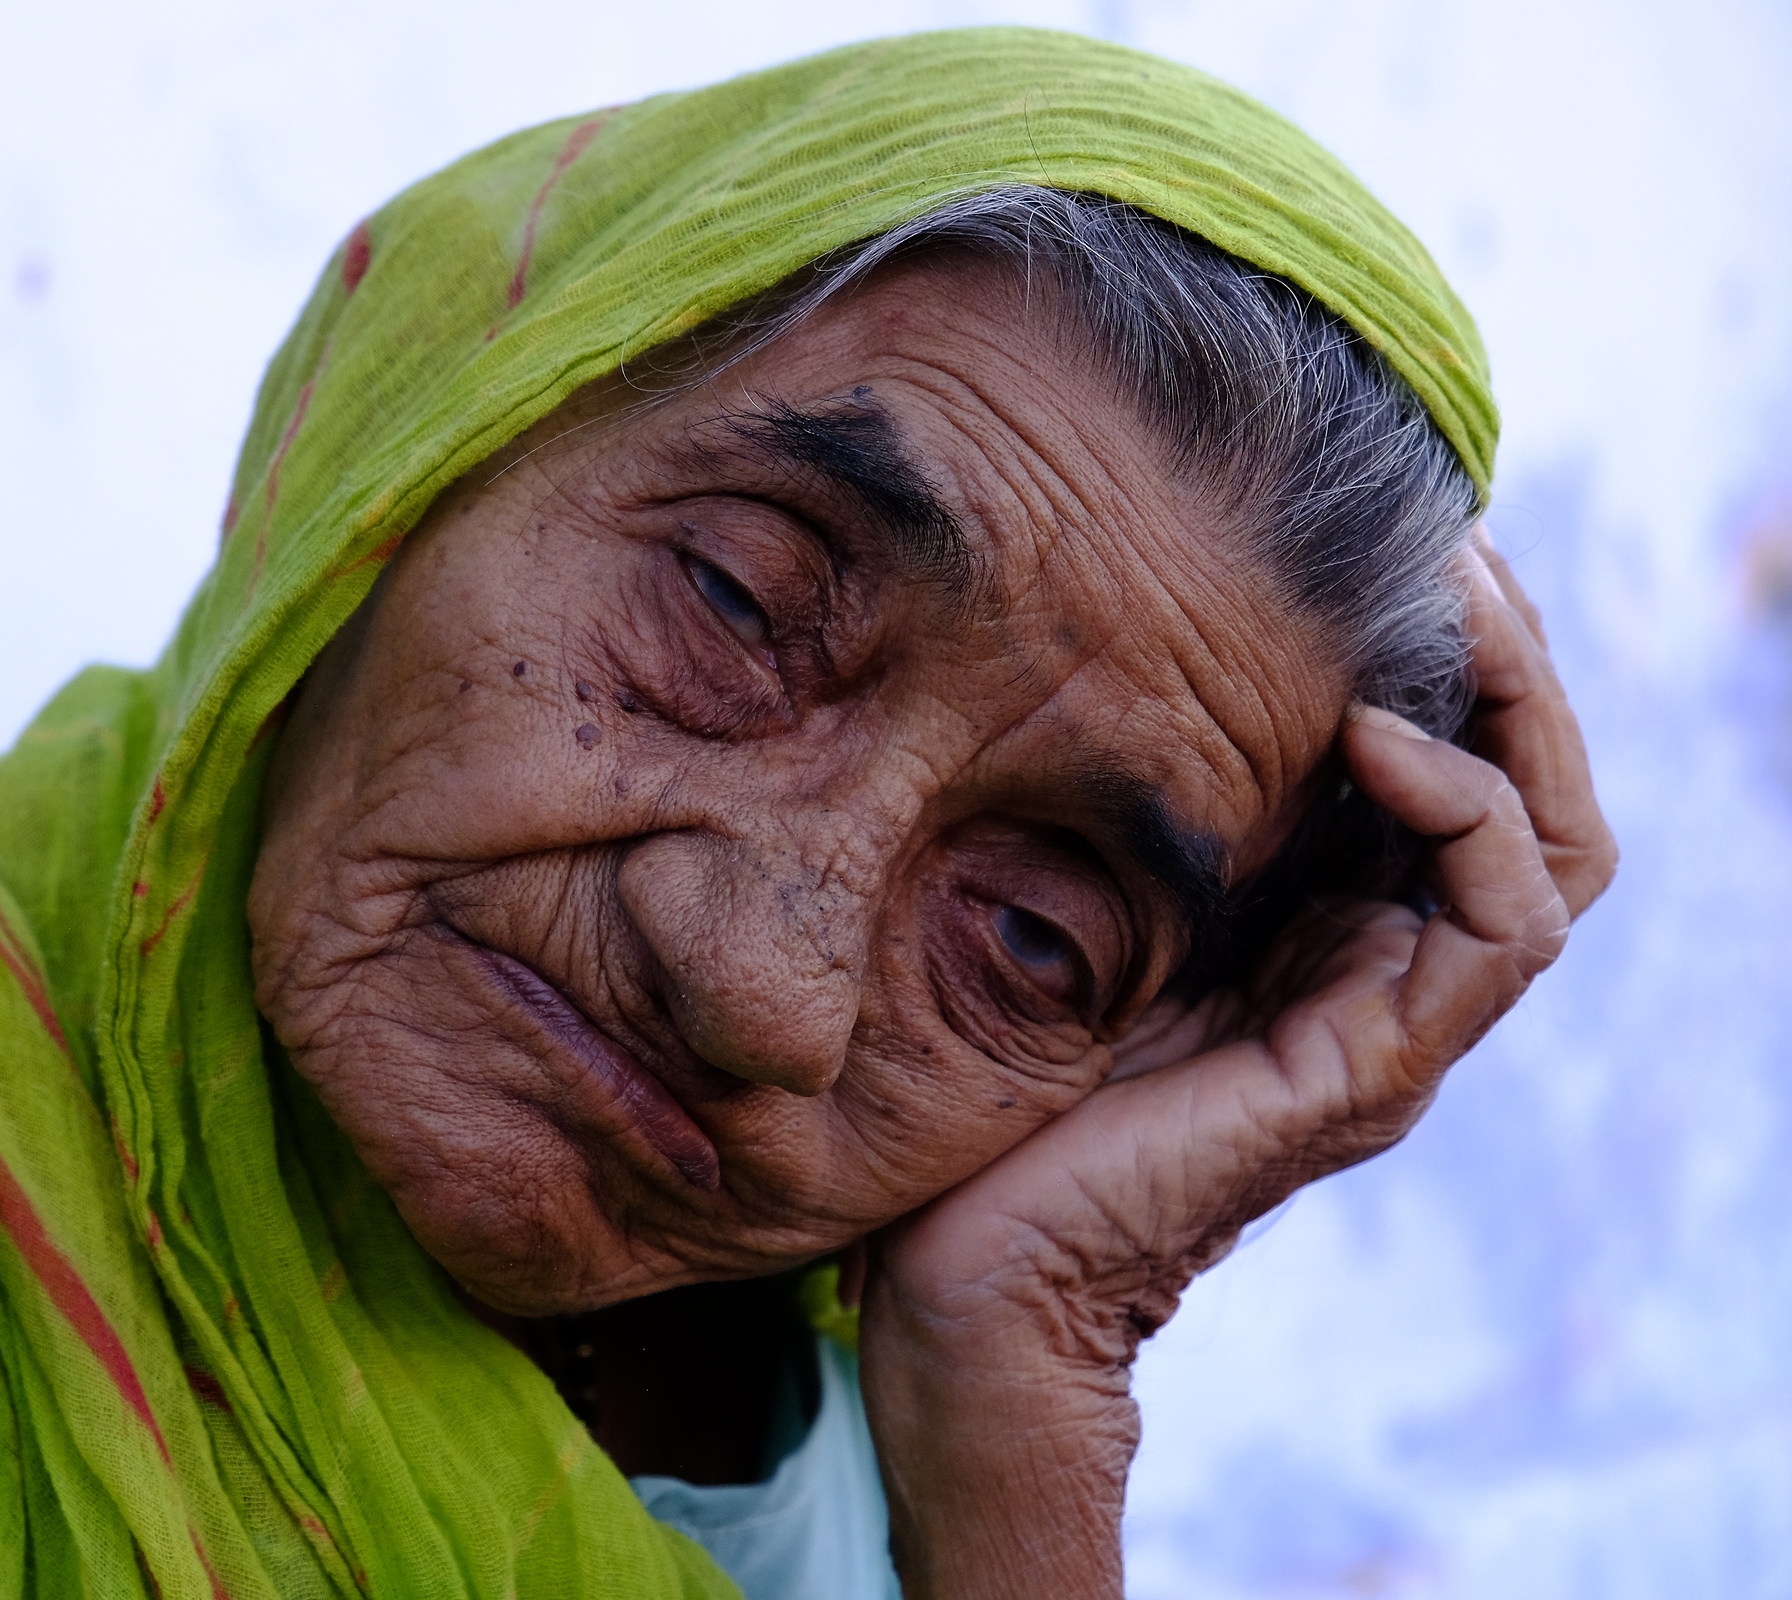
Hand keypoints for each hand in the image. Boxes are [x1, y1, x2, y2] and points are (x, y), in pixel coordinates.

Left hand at [856, 531, 1617, 1598]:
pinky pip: (1501, 922)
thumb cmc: (988, 1079)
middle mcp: (1377, 977)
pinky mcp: (1371, 1071)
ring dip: (1519, 706)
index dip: (1449, 655)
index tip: (1392, 542)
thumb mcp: (1078, 897)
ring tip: (1454, 593)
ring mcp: (1388, 1029)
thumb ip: (1147, 813)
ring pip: (1553, 846)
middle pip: (1531, 796)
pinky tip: (1376, 731)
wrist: (961, 1268)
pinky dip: (1463, 808)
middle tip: (1456, 537)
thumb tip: (1133, 652)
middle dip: (1509, 657)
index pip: (1453, 777)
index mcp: (1318, 935)